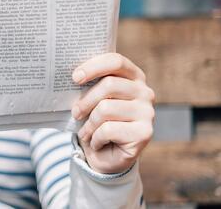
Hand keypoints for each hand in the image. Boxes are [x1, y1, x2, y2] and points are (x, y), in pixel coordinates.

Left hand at [71, 53, 154, 173]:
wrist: (106, 157)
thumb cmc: (97, 123)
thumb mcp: (92, 101)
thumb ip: (89, 85)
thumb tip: (73, 76)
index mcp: (133, 77)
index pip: (116, 61)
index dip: (94, 67)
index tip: (75, 78)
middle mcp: (145, 92)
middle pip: (109, 85)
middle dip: (86, 101)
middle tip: (75, 113)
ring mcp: (147, 113)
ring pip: (106, 109)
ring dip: (89, 124)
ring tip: (86, 132)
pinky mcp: (144, 133)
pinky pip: (108, 129)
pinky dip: (95, 138)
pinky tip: (97, 143)